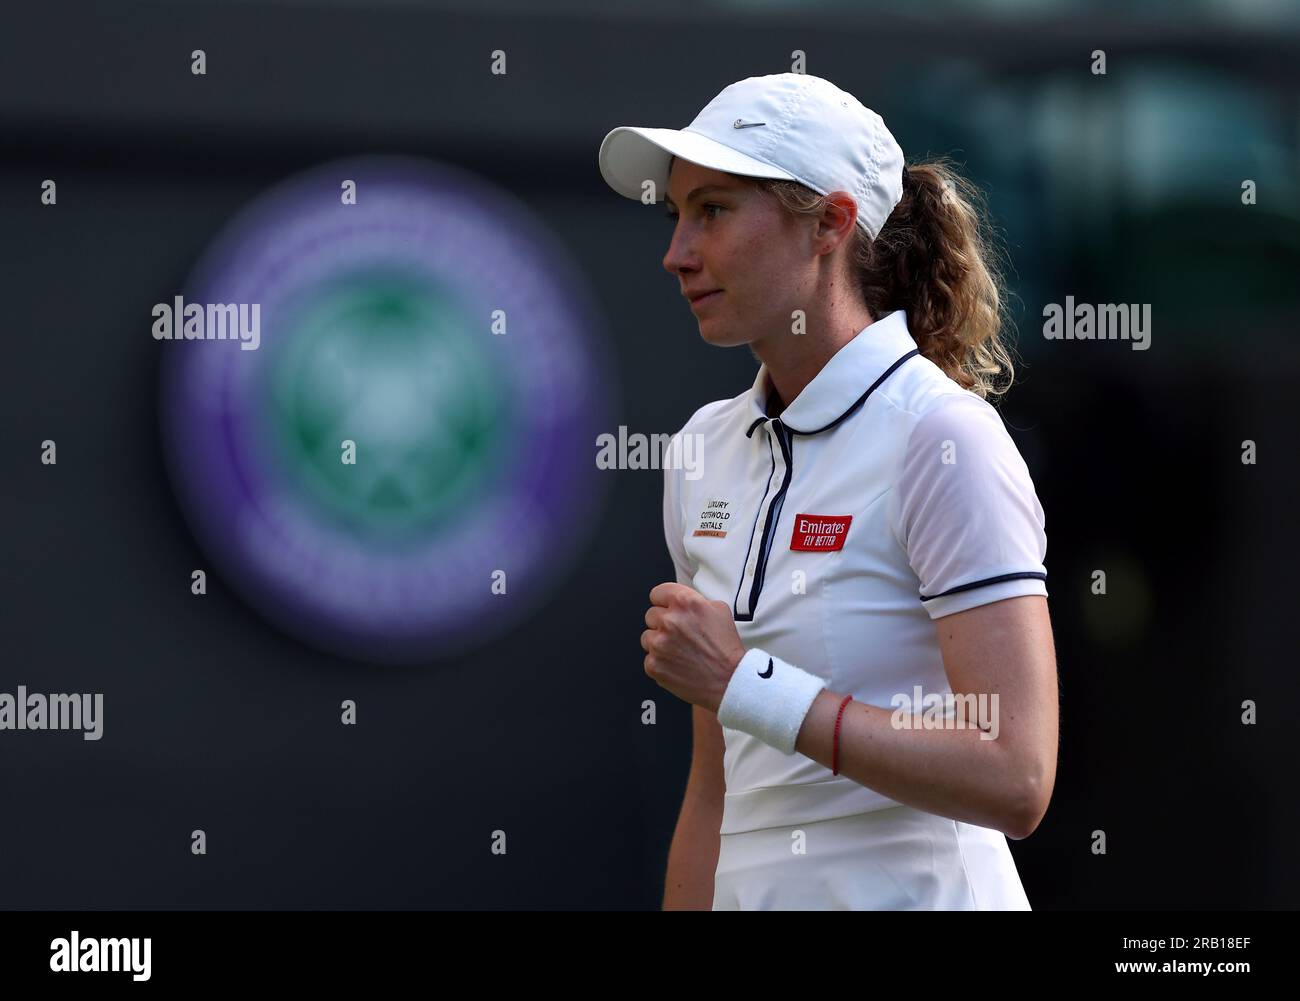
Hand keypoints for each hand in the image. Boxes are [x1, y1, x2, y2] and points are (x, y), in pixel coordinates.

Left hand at [641, 582, 746, 713]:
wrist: (729, 680)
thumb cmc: (726, 648)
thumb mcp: (719, 610)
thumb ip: (695, 601)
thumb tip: (682, 602)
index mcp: (685, 603)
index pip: (657, 593)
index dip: (664, 602)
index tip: (666, 608)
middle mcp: (670, 621)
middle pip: (651, 615)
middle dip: (663, 623)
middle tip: (680, 635)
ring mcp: (659, 644)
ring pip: (647, 637)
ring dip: (659, 642)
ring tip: (679, 651)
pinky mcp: (654, 664)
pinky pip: (649, 658)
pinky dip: (660, 662)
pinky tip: (677, 663)